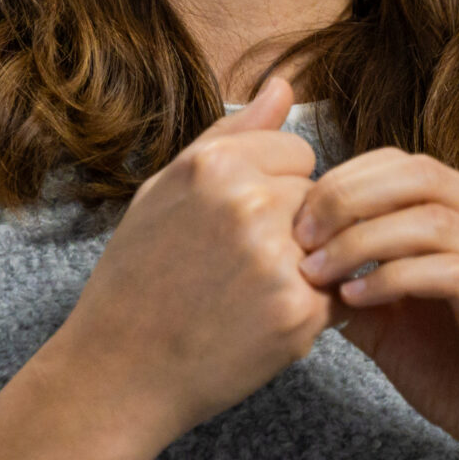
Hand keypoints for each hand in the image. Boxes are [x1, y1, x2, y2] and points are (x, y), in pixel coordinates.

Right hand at [53, 77, 326, 448]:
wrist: (118, 374)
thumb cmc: (138, 280)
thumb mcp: (166, 191)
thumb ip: (232, 136)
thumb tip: (284, 85)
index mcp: (215, 165)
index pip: (298, 153)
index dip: (272, 190)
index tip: (234, 225)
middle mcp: (249, 202)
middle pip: (319, 197)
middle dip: (292, 228)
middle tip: (235, 270)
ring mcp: (277, 258)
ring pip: (334, 243)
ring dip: (308, 267)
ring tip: (247, 296)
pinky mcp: (298, 312)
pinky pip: (339, 293)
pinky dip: (313, 311)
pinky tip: (261, 324)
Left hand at [293, 151, 458, 459]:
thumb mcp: (391, 321)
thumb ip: (356, 282)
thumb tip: (299, 257)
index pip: (405, 164)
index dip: (346, 180)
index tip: (299, 220)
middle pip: (419, 175)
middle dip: (348, 197)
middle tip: (301, 236)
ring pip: (431, 220)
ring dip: (361, 240)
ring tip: (318, 271)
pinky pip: (449, 272)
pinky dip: (393, 278)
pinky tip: (355, 299)